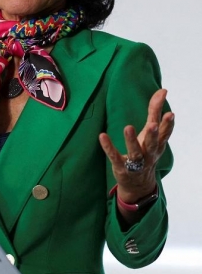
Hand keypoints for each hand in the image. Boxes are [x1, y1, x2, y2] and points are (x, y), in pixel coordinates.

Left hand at [99, 89, 174, 203]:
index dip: (168, 125)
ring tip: (127, 127)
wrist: (138, 183)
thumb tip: (162, 90)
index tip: (170, 113)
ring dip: (131, 141)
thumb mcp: (150, 133)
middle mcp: (149, 154)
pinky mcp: (122, 167)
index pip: (164, 134)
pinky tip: (102, 136)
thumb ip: (154, 112)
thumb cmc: (145, 152)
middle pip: (152, 144)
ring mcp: (136, 163)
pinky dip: (109, 147)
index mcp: (157, 145)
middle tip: (152, 125)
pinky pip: (115, 157)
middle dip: (153, 135)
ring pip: (135, 152)